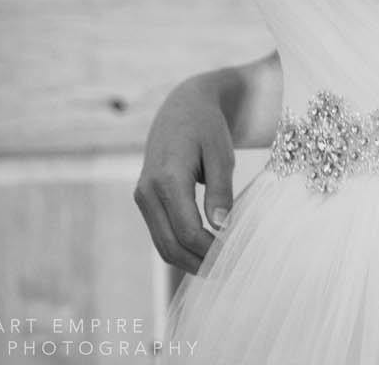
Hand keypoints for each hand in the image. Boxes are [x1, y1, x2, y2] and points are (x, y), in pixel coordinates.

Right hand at [134, 81, 235, 272]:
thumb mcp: (221, 153)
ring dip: (188, 261)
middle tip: (229, 272)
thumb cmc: (207, 128)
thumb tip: (221, 227)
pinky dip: (180, 249)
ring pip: (162, 245)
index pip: (187, 230)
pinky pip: (161, 234)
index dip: (210, 250)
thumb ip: (220, 190)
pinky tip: (204, 253)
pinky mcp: (145, 201)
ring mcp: (142, 198)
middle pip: (170, 245)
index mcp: (166, 178)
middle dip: (199, 263)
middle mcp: (147, 192)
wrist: (181, 107)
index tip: (235, 257)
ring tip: (219, 268)